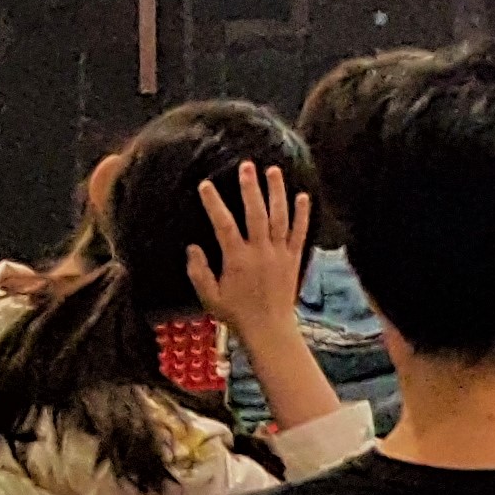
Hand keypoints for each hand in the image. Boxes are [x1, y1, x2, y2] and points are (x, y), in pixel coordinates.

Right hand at [183, 164, 313, 339]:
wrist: (268, 328)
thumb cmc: (235, 313)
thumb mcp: (208, 295)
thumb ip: (198, 270)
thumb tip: (192, 246)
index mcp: (237, 259)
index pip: (223, 224)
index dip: (214, 203)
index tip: (206, 185)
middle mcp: (260, 252)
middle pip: (256, 213)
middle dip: (250, 188)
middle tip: (246, 166)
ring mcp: (280, 253)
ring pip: (280, 217)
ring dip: (277, 192)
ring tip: (273, 171)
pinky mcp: (294, 258)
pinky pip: (300, 232)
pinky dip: (302, 214)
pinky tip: (302, 196)